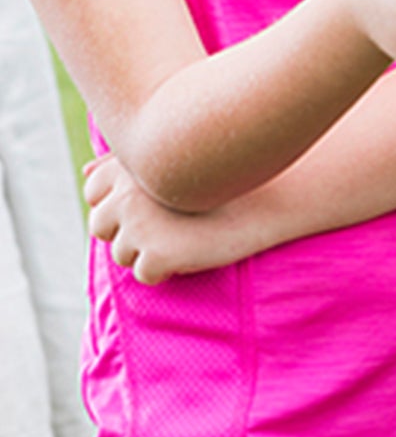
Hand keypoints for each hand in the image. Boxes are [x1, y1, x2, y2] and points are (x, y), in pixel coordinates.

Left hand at [84, 154, 236, 283]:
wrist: (269, 198)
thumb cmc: (221, 178)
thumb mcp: (171, 163)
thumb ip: (125, 164)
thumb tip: (85, 170)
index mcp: (128, 165)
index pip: (93, 191)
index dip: (123, 200)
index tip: (157, 194)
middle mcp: (125, 192)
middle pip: (100, 225)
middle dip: (130, 228)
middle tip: (173, 216)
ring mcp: (137, 224)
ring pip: (120, 253)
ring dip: (150, 249)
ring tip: (187, 230)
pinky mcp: (154, 254)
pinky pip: (145, 274)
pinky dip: (168, 268)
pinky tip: (194, 247)